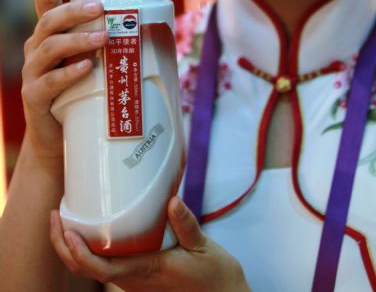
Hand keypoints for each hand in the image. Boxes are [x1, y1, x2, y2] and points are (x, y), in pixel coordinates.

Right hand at [21, 0, 107, 163]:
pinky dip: (70, 73)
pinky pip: (50, 81)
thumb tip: (147, 26)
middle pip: (49, 20)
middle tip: (100, 7)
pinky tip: (88, 67)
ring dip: (78, 39)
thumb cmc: (79, 92)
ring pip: (50, 47)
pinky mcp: (35, 97)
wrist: (57, 137)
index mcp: (48, 35)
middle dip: (74, 10)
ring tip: (104, 37)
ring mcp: (33, 73)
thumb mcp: (88, 61)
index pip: (44, 2)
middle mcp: (36, 49)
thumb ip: (101, 43)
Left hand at [50, 196, 250, 291]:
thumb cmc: (213, 276)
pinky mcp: (138, 276)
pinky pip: (104, 266)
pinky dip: (88, 249)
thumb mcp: (203, 247)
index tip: (67, 228)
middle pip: (86, 270)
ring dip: (72, 248)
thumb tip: (171, 200)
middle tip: (56, 216)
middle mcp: (133, 279)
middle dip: (64, 246)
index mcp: (145, 272)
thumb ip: (186, 224)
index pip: (101, 268)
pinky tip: (92, 229)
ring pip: (91, 269)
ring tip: (66, 219)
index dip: (78, 251)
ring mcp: (133, 280)